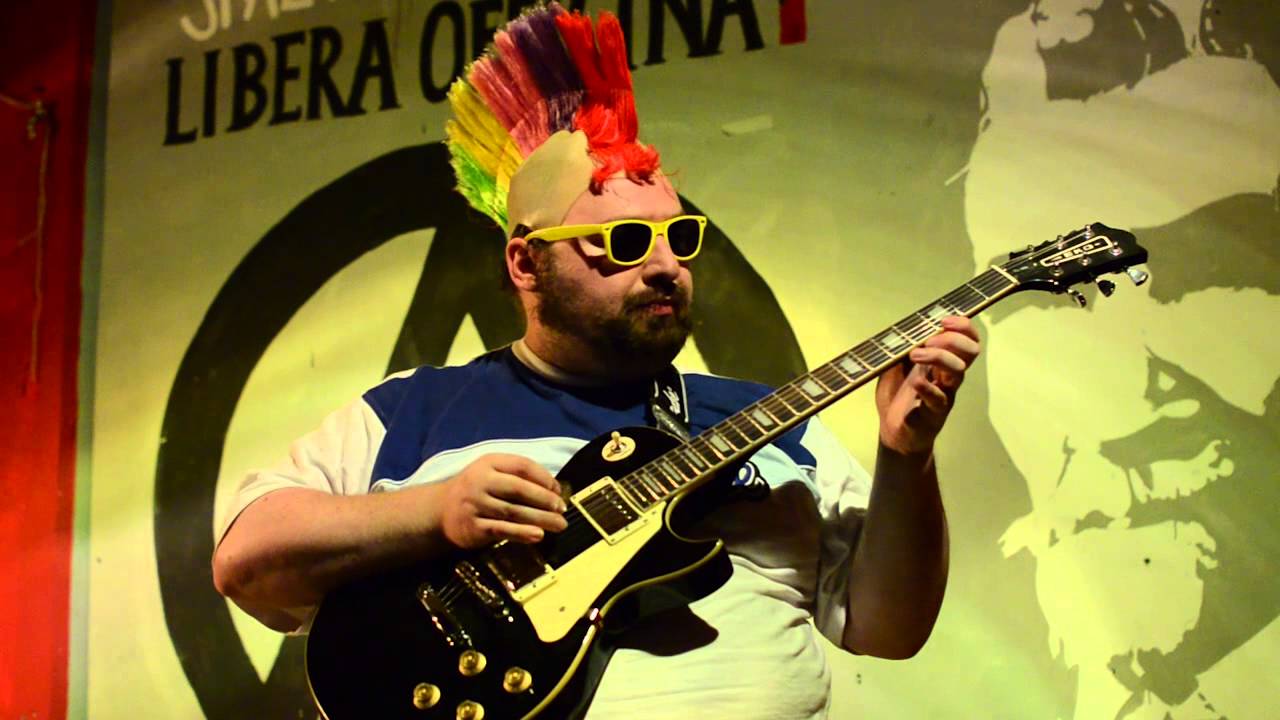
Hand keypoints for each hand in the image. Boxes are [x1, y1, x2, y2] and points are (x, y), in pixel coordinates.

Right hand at [438, 454, 567, 548]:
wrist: (440, 510)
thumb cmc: (477, 489)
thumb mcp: (492, 472)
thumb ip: (518, 475)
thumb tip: (554, 489)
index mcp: (489, 463)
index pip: (522, 465)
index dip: (544, 478)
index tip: (558, 490)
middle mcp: (481, 481)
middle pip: (519, 489)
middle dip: (545, 500)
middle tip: (562, 510)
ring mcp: (475, 504)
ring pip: (513, 511)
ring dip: (540, 519)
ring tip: (559, 525)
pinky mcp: (473, 527)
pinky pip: (501, 530)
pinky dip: (521, 533)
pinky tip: (538, 535)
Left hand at [875, 316, 980, 454]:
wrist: (894, 431)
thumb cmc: (898, 396)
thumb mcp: (894, 365)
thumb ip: (901, 347)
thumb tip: (901, 327)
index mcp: (943, 360)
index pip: (967, 338)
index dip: (963, 326)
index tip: (943, 320)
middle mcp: (949, 375)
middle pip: (970, 351)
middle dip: (952, 339)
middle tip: (928, 340)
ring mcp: (944, 394)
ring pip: (958, 371)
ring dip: (938, 357)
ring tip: (916, 355)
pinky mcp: (935, 412)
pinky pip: (938, 398)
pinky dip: (927, 387)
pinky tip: (915, 382)